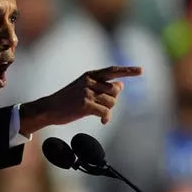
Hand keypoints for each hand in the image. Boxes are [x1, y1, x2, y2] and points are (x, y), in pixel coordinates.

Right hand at [19, 66, 141, 134]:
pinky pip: (106, 112)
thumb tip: (121, 84)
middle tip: (102, 106)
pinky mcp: (85, 105)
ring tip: (97, 112)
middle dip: (112, 100)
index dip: (128, 71)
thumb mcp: (84, 87)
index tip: (141, 71)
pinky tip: (102, 121)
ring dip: (108, 110)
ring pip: (112, 102)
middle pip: (115, 91)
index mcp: (90, 75)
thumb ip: (101, 85)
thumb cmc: (68, 99)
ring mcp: (87, 92)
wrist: (49, 108)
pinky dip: (106, 118)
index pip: (113, 71)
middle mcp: (90, 81)